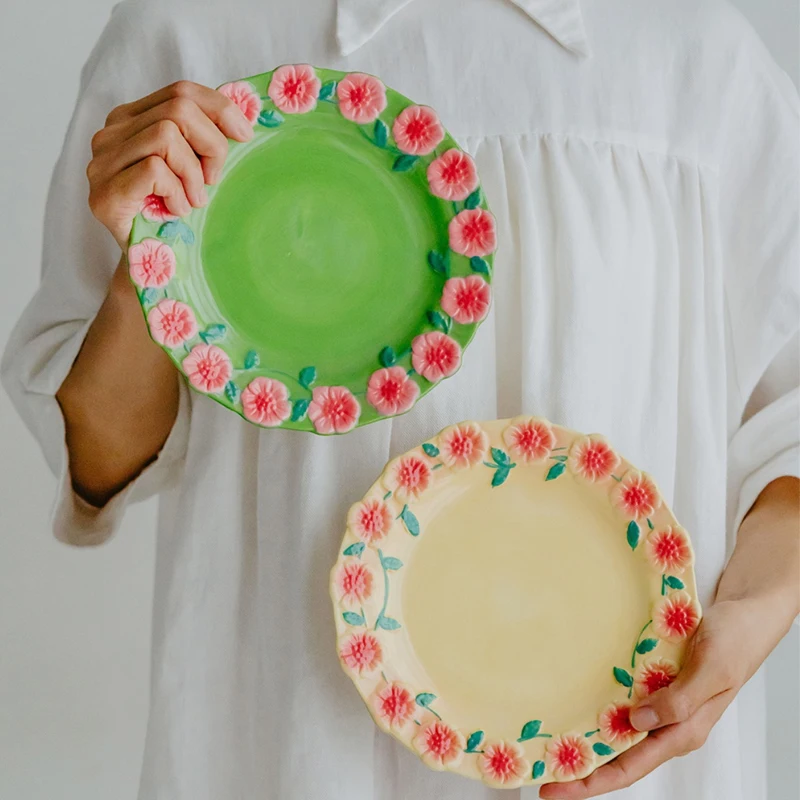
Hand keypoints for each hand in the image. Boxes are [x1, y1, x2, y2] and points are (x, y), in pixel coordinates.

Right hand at [87, 80, 254, 248]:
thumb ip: (203, 139)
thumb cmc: (174, 216)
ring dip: (193, 172)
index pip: (180, 91)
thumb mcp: (193, 170)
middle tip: (214, 181)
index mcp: (131, 120)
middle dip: (211, 144)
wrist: (148, 266)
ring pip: (166, 136)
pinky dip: (177, 192)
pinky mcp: (105, 193)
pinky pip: (154, 170)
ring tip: (194, 200)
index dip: (219, 109)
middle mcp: (110, 133)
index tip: (245, 136)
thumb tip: (243, 121)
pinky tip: (177, 211)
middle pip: (178, 108)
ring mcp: (102, 163)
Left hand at [539, 596, 793, 798]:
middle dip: (581, 768)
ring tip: (549, 744)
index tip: (557, 787)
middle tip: (540, 770)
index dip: (592, 781)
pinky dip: (598, 709)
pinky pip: (622, 703)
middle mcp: (668, 724)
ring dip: (586, 739)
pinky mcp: (655, 684)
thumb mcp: (712, 669)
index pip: (630, 767)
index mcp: (683, 730)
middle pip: (618, 756)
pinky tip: (574, 704)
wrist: (744, 614)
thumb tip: (639, 722)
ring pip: (617, 732)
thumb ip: (680, 699)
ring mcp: (660, 704)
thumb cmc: (735, 641)